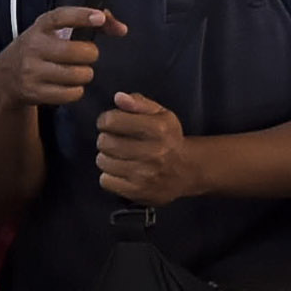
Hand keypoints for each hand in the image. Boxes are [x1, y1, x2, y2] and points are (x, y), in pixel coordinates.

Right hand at [0, 3, 116, 111]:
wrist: (6, 76)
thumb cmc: (41, 48)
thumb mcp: (55, 30)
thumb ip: (90, 23)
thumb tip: (122, 29)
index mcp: (40, 27)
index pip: (61, 17)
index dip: (82, 16)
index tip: (99, 18)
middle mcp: (34, 46)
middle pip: (77, 52)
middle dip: (90, 55)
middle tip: (86, 56)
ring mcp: (32, 71)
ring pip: (77, 75)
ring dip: (84, 74)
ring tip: (77, 72)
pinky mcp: (34, 92)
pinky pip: (71, 94)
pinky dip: (76, 91)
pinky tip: (69, 85)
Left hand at [93, 90, 202, 205]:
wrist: (187, 170)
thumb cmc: (168, 138)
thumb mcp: (160, 114)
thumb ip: (139, 103)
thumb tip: (118, 98)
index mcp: (157, 129)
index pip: (112, 121)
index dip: (105, 120)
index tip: (110, 123)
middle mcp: (153, 152)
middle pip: (104, 142)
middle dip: (105, 139)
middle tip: (114, 141)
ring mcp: (144, 175)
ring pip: (103, 162)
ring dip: (106, 158)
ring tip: (118, 156)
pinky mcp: (137, 192)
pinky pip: (105, 181)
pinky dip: (109, 176)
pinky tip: (120, 171)